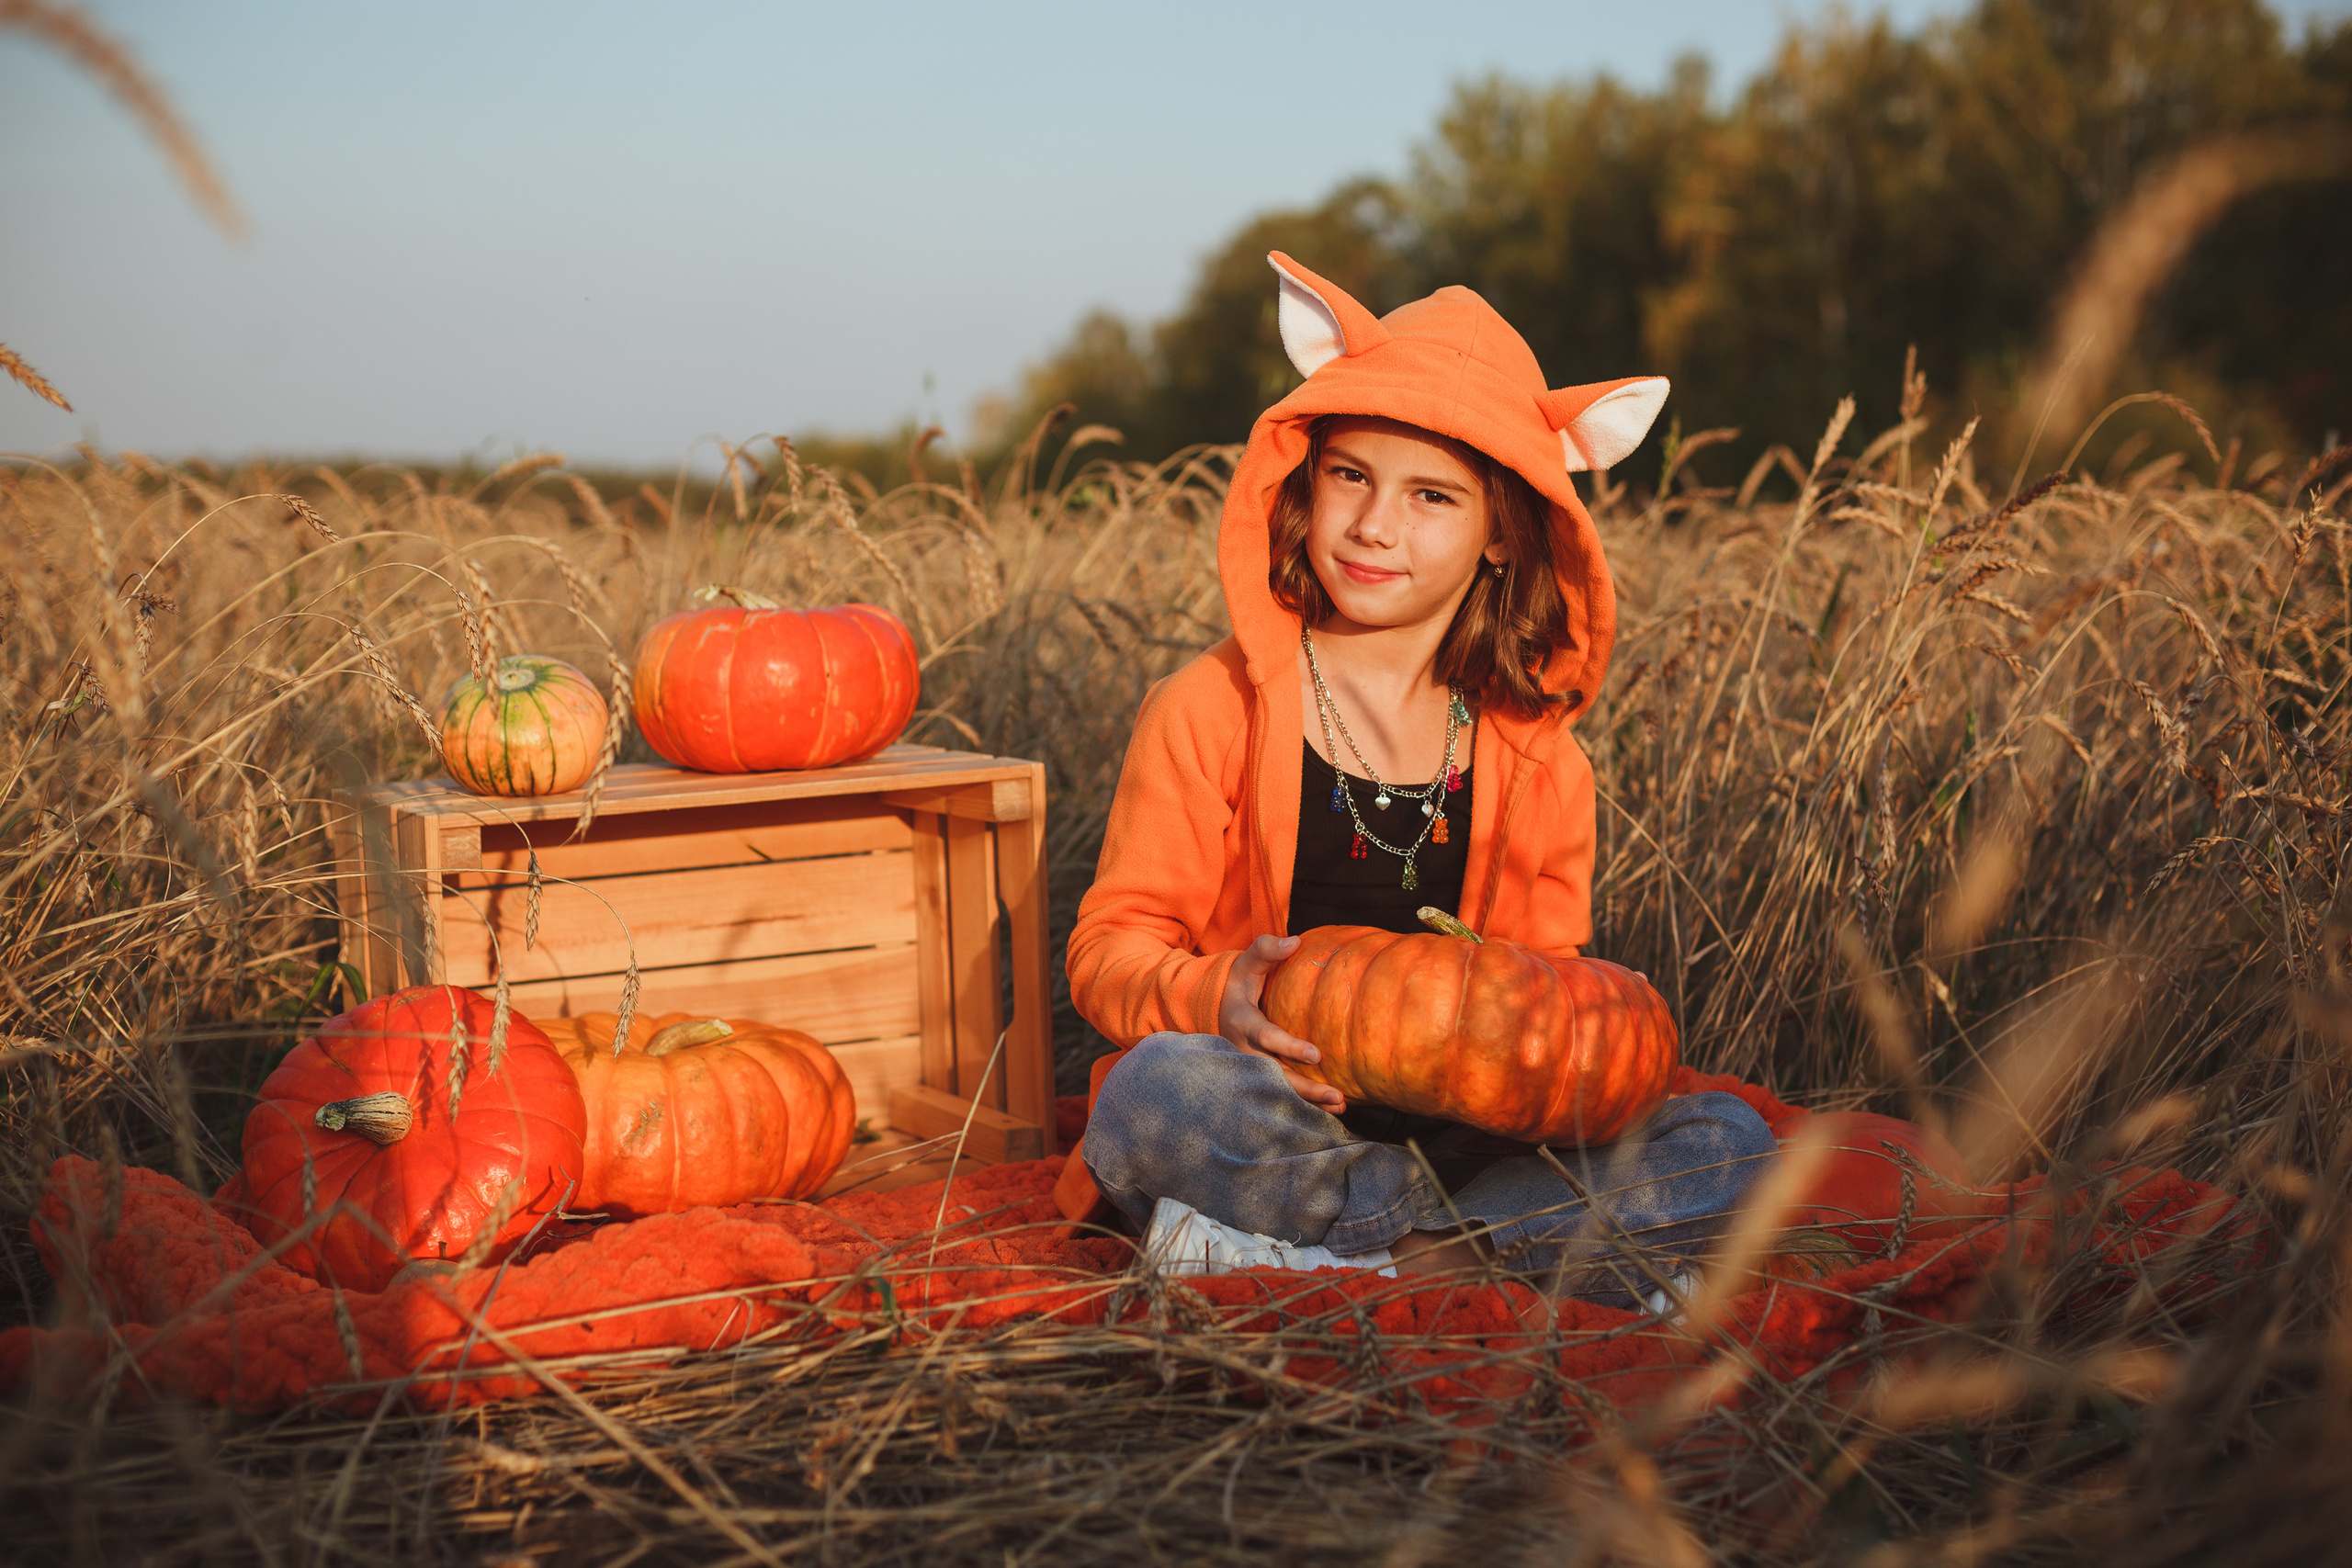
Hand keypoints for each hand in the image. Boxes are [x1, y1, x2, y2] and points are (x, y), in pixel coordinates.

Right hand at [1218, 934, 1345, 1112]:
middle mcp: (1244, 1051)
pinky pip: (1280, 1093)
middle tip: (1335, 1094)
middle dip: (1304, 1087)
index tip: (1316, 1054)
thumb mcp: (1245, 963)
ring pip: (1279, 1089)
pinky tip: (1331, 1109)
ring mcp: (1249, 1068)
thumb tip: (1295, 941)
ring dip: (1309, 1101)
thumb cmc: (1238, 983)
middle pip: (1275, 1074)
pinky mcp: (1257, 1076)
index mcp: (1242, 1022)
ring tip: (1339, 1105)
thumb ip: (1266, 950)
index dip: (1289, 1047)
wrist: (1214, 1008)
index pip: (1266, 1037)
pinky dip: (1304, 1103)